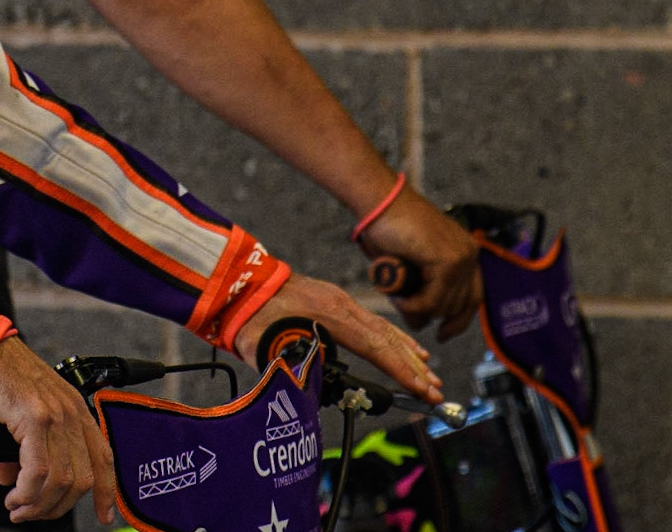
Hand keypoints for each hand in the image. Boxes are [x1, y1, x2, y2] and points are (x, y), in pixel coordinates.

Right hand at [0, 336, 117, 524]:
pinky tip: (13, 495)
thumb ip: (21, 449)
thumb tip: (13, 479)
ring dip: (38, 504)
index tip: (103, 516)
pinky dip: (26, 492)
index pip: (103, 456)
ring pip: (62, 480)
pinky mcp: (34, 416)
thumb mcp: (17, 414)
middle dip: (57, 507)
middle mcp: (70, 411)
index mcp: (73, 408)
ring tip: (17, 507)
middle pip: (83, 478)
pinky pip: (38, 471)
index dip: (106, 491)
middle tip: (31, 514)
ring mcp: (55, 413)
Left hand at [233, 273, 443, 403]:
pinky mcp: (334, 300)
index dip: (401, 371)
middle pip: (387, 339)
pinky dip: (394, 337)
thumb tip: (311, 390)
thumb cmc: (246, 313)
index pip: (375, 347)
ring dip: (408, 353)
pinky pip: (373, 321)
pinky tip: (408, 348)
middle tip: (436, 392)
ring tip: (430, 375)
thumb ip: (287, 368)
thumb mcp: (261, 346)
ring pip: (383, 329)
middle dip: (414, 368)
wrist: (234, 279)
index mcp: (330, 314)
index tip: (422, 390)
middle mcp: (341, 304)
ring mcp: (339, 299)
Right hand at [359, 187, 481, 339]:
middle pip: (460, 305)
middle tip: (407, 309)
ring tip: (397, 297)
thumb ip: (421, 289)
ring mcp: (460, 257)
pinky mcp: (447, 261)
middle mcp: (469, 253)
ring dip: (418, 309)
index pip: (473, 297)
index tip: (442, 334)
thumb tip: (421, 322)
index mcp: (464, 251)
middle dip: (433, 314)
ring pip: (444, 306)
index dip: (458, 319)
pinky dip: (413, 306)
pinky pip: (432, 301)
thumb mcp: (411, 264)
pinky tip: (399, 299)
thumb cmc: (387, 227)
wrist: (379, 201)